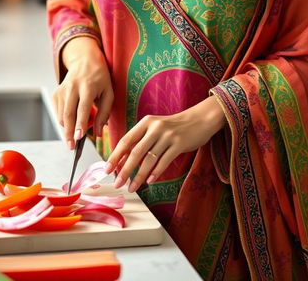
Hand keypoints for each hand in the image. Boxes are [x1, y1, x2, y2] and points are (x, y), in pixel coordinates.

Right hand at [53, 36, 113, 149]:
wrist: (85, 61)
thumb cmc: (100, 79)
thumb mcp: (109, 92)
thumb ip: (104, 113)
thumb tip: (98, 133)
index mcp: (88, 86)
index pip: (82, 108)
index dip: (80, 123)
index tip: (78, 137)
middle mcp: (72, 87)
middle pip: (68, 114)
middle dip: (69, 132)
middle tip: (72, 147)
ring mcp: (62, 90)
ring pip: (62, 115)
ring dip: (69, 128)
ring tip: (80, 129)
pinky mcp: (56, 93)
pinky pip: (58, 113)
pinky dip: (65, 121)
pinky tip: (74, 119)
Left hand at [104, 95, 225, 192]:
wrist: (199, 119)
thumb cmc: (174, 127)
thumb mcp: (156, 128)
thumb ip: (141, 140)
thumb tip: (123, 161)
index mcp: (146, 122)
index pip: (127, 140)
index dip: (116, 155)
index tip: (107, 169)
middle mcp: (155, 127)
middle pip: (136, 151)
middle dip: (125, 169)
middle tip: (117, 183)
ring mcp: (168, 135)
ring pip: (149, 159)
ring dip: (139, 176)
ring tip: (132, 187)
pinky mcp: (179, 143)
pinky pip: (164, 161)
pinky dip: (156, 172)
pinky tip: (149, 181)